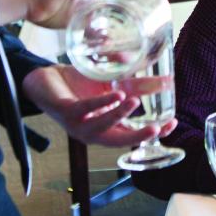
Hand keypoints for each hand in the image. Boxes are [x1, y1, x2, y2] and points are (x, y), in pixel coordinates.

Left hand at [22, 64, 177, 147]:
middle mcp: (92, 132)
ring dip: (120, 116)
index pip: (132, 136)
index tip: (171, 124)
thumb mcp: (108, 85)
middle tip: (158, 128)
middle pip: (119, 141)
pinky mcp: (66, 111)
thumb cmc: (76, 87)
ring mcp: (78, 124)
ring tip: (135, 103)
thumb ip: (131, 83)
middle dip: (139, 137)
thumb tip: (160, 75)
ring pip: (102, 128)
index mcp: (104, 128)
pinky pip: (86, 110)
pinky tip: (116, 95)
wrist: (43, 81)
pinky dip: (102, 104)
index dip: (153, 133)